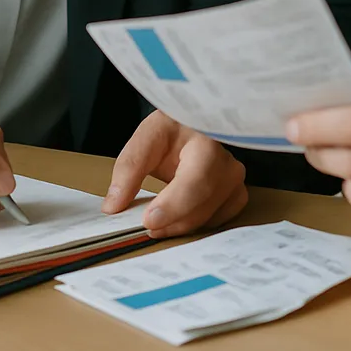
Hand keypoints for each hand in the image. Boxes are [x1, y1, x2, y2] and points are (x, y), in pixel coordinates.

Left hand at [101, 111, 247, 237]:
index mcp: (205, 140)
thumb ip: (128, 170)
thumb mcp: (146, 138)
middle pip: (203, 203)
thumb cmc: (173, 129)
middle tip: (145, 226)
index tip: (149, 221)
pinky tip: (179, 217)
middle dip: (172, 220)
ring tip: (158, 220)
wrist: (194, 125)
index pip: (196, 179)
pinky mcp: (236, 195)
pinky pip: (217, 221)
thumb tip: (113, 206)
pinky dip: (195, 223)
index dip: (174, 205)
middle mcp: (227, 161)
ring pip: (209, 216)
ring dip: (180, 224)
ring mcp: (235, 180)